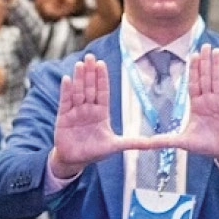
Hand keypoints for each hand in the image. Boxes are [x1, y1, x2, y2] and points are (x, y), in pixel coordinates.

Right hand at [50, 55, 130, 175]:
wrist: (75, 161)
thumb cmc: (95, 152)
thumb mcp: (116, 146)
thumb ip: (134, 142)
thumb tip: (154, 143)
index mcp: (102, 112)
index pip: (102, 91)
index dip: (102, 78)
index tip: (101, 64)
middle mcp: (88, 109)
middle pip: (90, 87)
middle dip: (90, 73)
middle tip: (90, 57)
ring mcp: (76, 111)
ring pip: (78, 91)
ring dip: (79, 78)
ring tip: (79, 64)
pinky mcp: (63, 117)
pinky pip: (65, 101)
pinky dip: (66, 91)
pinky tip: (67, 79)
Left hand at [136, 46, 218, 166]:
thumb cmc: (205, 145)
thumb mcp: (182, 142)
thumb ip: (164, 141)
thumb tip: (144, 143)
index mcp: (197, 105)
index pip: (194, 83)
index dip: (193, 70)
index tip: (192, 55)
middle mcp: (209, 100)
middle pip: (206, 77)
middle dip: (205, 62)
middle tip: (204, 45)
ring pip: (218, 79)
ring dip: (217, 65)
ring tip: (215, 51)